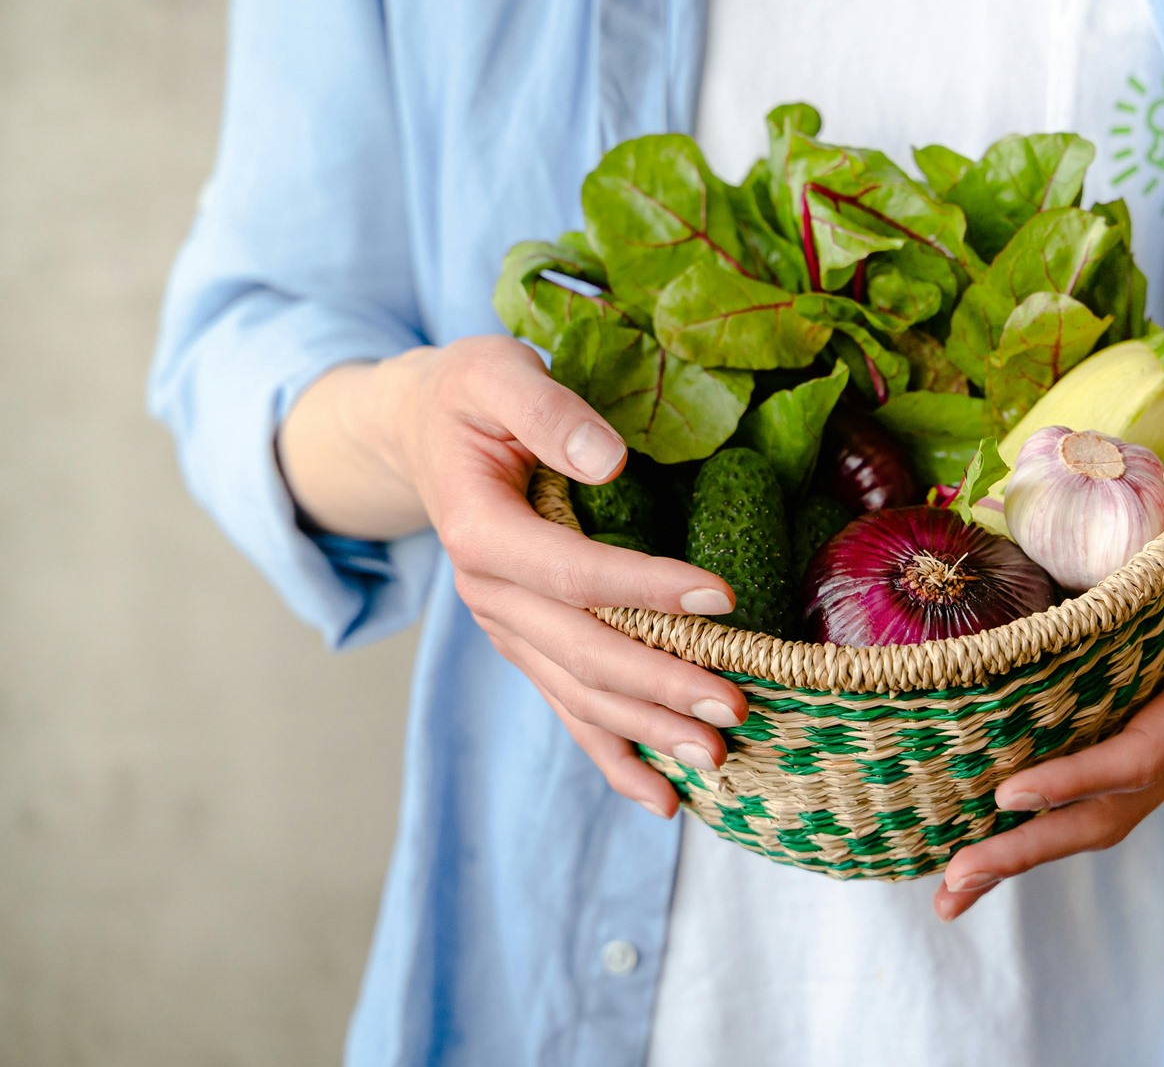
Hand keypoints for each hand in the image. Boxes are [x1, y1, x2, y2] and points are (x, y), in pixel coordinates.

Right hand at [278, 336, 746, 816]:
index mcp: (479, 530)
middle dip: (660, 685)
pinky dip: (614, 755)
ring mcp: (506, 627)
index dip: (645, 588)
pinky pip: (569, 708)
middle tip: (735, 707)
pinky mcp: (526, 643)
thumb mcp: (498, 372)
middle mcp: (488, 593)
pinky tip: (662, 798)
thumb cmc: (470, 393)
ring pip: (579, 694)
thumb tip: (610, 461)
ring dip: (647, 733)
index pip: (571, 571)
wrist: (421, 431)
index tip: (720, 599)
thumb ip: (549, 411)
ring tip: (716, 760)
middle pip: (580, 652)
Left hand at [933, 438, 1163, 919]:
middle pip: (1113, 808)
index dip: (1079, 775)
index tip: (1009, 791)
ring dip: (1028, 854)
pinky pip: (1100, 792)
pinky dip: (1045, 823)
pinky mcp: (1154, 730)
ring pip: (1104, 815)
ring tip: (948, 890)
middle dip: (1032, 847)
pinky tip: (983, 835)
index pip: (1146, 747)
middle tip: (950, 882)